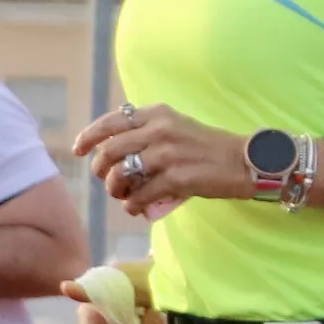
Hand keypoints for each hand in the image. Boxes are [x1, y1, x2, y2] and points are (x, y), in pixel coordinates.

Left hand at [75, 102, 249, 218]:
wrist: (246, 161)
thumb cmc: (210, 147)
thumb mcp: (177, 127)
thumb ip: (147, 132)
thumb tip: (114, 154)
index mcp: (157, 114)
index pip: (111, 121)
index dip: (88, 136)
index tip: (78, 149)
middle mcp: (159, 130)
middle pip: (109, 151)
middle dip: (100, 170)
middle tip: (106, 180)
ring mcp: (167, 154)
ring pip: (121, 174)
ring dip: (115, 190)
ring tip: (122, 196)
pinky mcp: (177, 178)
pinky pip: (140, 195)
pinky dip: (133, 205)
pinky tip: (136, 209)